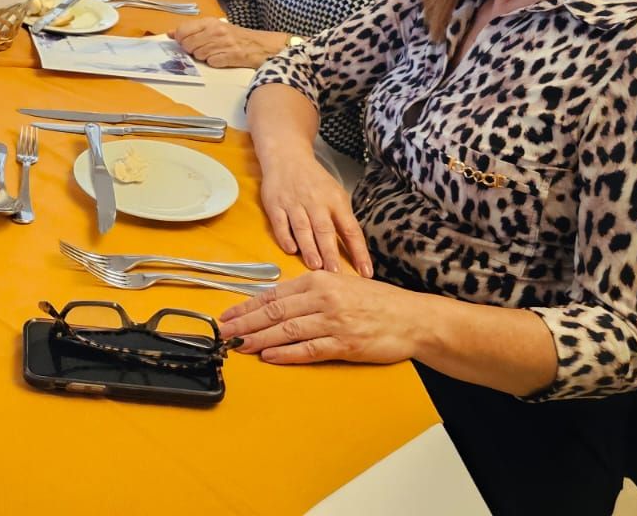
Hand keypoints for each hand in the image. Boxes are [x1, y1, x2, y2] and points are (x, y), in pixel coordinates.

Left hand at [171, 16, 278, 68]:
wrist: (261, 45)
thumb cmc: (237, 36)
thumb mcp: (215, 27)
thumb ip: (193, 30)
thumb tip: (171, 34)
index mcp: (210, 22)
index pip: (183, 30)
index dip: (179, 38)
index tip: (183, 42)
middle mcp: (215, 31)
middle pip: (188, 45)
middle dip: (191, 49)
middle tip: (202, 48)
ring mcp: (222, 44)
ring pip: (198, 55)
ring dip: (203, 57)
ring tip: (214, 52)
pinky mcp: (229, 57)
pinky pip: (211, 63)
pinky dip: (214, 63)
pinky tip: (221, 58)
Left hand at [217, 271, 419, 365]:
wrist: (413, 318)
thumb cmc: (376, 302)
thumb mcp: (341, 285)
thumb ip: (310, 292)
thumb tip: (276, 303)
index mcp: (319, 279)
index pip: (274, 294)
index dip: (247, 306)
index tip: (228, 315)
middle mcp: (323, 297)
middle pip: (274, 312)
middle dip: (245, 323)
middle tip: (223, 332)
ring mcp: (333, 321)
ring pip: (286, 330)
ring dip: (259, 339)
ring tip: (239, 346)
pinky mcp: (344, 344)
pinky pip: (308, 349)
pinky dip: (286, 354)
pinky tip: (269, 356)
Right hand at [257, 149, 370, 273]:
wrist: (287, 157)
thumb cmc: (315, 181)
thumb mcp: (335, 195)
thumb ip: (342, 220)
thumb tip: (352, 250)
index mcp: (336, 201)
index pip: (350, 229)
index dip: (359, 251)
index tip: (365, 271)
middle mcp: (316, 201)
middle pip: (325, 230)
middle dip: (330, 252)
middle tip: (335, 272)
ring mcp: (294, 203)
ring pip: (303, 228)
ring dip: (309, 248)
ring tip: (315, 266)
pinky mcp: (275, 204)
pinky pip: (280, 223)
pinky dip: (285, 237)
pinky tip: (290, 250)